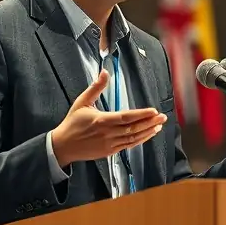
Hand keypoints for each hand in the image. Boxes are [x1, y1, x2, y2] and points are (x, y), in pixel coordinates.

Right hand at [51, 69, 166, 166]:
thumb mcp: (82, 102)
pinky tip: (147, 135)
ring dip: (147, 132)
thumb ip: (95, 88)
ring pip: (133, 139)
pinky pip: (128, 146)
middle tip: (162, 117)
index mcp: (102, 120)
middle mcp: (108, 134)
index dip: (141, 114)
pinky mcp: (110, 152)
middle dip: (149, 122)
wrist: (63, 146)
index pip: (126, 117)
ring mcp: (110, 144)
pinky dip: (140, 140)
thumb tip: (104, 72)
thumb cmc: (72, 123)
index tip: (153, 111)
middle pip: (133, 128)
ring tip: (158, 125)